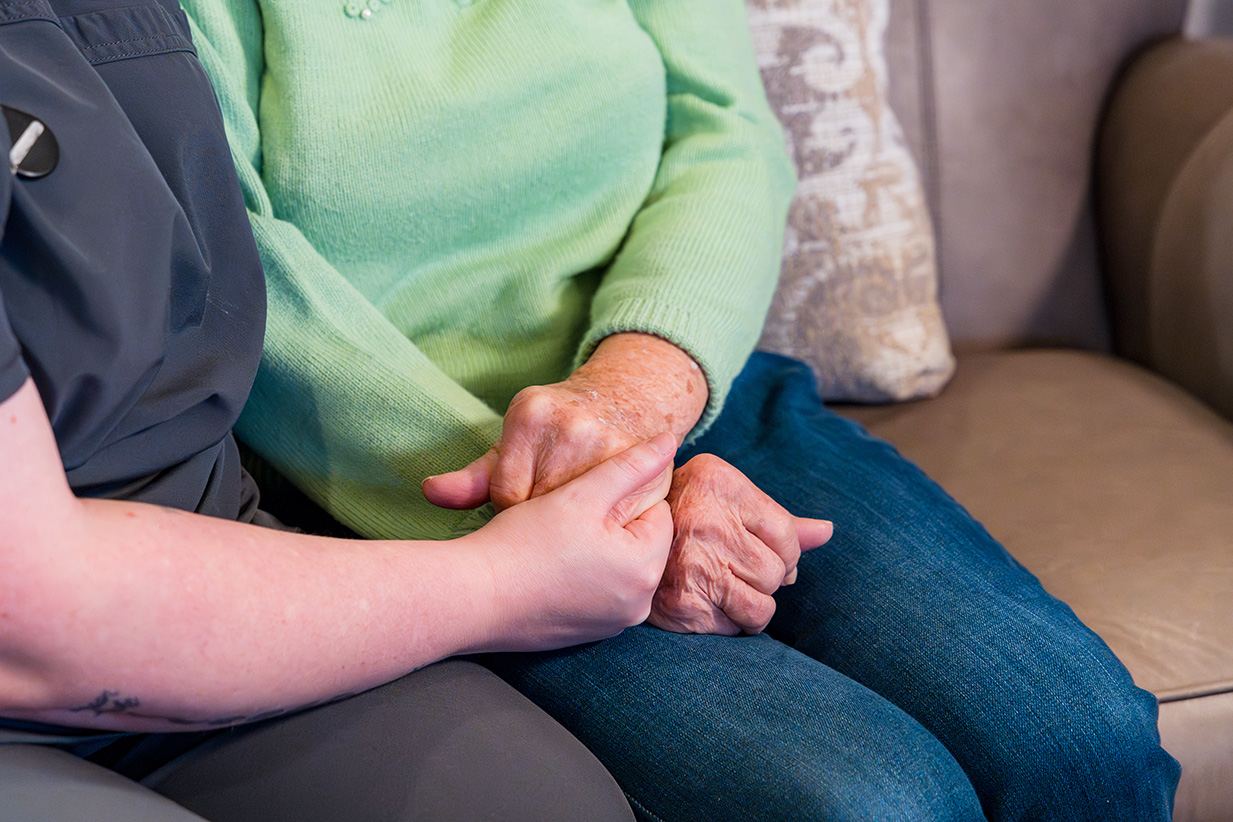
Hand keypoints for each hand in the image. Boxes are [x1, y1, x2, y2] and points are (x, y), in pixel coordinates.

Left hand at [422, 333, 707, 519]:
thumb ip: (472, 478)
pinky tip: (607, 516)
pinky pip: (612, 508)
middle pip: (544, 506)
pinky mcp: (639, 457)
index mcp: (529, 415)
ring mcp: (608, 440)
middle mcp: (568, 425)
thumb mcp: (512, 447)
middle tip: (553, 519)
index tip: (528, 508)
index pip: (509, 495)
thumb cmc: (556, 431)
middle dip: (546, 518)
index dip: (517, 510)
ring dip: (577, 522)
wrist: (628, 396)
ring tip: (579, 518)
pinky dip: (608, 518)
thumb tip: (430, 491)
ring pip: (578, 512)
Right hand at [464, 433, 676, 651]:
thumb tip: (670, 440)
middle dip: (611, 524)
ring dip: (598, 548)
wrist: (471, 598)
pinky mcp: (587, 634)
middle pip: (639, 542)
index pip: (656, 512)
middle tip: (566, 517)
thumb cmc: (525, 543)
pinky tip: (549, 565)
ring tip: (555, 540)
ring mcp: (612, 624)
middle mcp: (638, 605)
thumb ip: (630, 466)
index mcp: (645, 569)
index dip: (620, 495)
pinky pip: (598, 592)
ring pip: (618, 566)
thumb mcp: (581, 495)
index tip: (584, 495)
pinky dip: (582, 576)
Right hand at [649, 454, 832, 635]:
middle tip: (730, 567)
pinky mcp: (683, 603)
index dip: (783, 552)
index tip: (755, 550)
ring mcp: (693, 564)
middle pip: (775, 573)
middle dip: (762, 578)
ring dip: (750, 605)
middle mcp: (707, 521)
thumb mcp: (727, 503)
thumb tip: (827, 532)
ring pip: (762, 607)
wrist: (615, 542)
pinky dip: (725, 621)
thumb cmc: (685, 521)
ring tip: (722, 587)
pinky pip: (734, 627)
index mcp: (719, 484)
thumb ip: (779, 521)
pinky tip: (703, 601)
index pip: (787, 534)